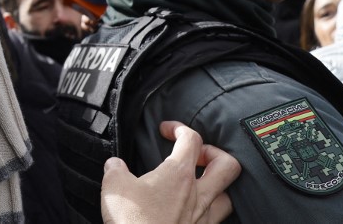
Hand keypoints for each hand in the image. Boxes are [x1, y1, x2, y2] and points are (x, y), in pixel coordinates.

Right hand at [100, 121, 239, 223]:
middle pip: (227, 165)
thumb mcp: (114, 186)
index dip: (180, 128)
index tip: (167, 130)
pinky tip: (193, 212)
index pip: (192, 139)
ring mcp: (204, 218)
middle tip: (197, 154)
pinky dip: (210, 211)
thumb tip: (114, 164)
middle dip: (214, 154)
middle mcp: (198, 194)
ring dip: (217, 185)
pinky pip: (217, 219)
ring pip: (228, 195)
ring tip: (201, 184)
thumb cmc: (133, 221)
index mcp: (178, 175)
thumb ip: (115, 169)